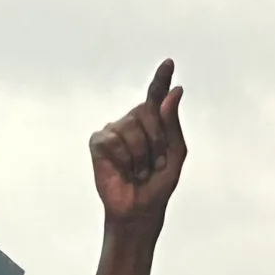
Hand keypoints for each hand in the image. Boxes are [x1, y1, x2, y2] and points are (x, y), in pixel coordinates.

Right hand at [90, 60, 187, 228]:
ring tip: (139, 170)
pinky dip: (123, 158)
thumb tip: (173, 92)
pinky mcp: (99, 141)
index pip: (156, 96)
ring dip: (141, 155)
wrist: (139, 210)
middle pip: (147, 112)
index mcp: (152, 123)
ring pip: (131, 127)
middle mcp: (132, 121)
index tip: (169, 64)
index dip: (161, 80)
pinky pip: (114, 139)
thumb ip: (173, 123)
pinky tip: (123, 169)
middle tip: (154, 164)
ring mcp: (114, 129)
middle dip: (157, 140)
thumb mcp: (175, 154)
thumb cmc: (157, 184)